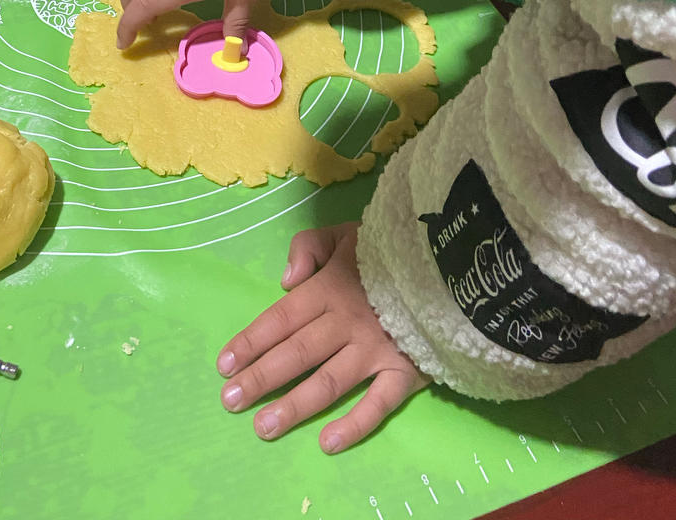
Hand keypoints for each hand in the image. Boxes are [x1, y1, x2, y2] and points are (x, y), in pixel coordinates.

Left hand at [217, 223, 428, 451]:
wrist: (453, 265)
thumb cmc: (391, 249)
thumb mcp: (345, 232)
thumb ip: (309, 247)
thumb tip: (285, 281)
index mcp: (328, 288)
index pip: (280, 319)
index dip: (250, 342)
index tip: (223, 365)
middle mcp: (345, 322)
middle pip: (296, 354)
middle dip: (260, 378)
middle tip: (229, 402)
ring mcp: (375, 351)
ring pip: (327, 383)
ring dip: (293, 406)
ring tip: (263, 426)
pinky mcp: (405, 372)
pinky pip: (377, 405)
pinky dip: (354, 425)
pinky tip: (327, 442)